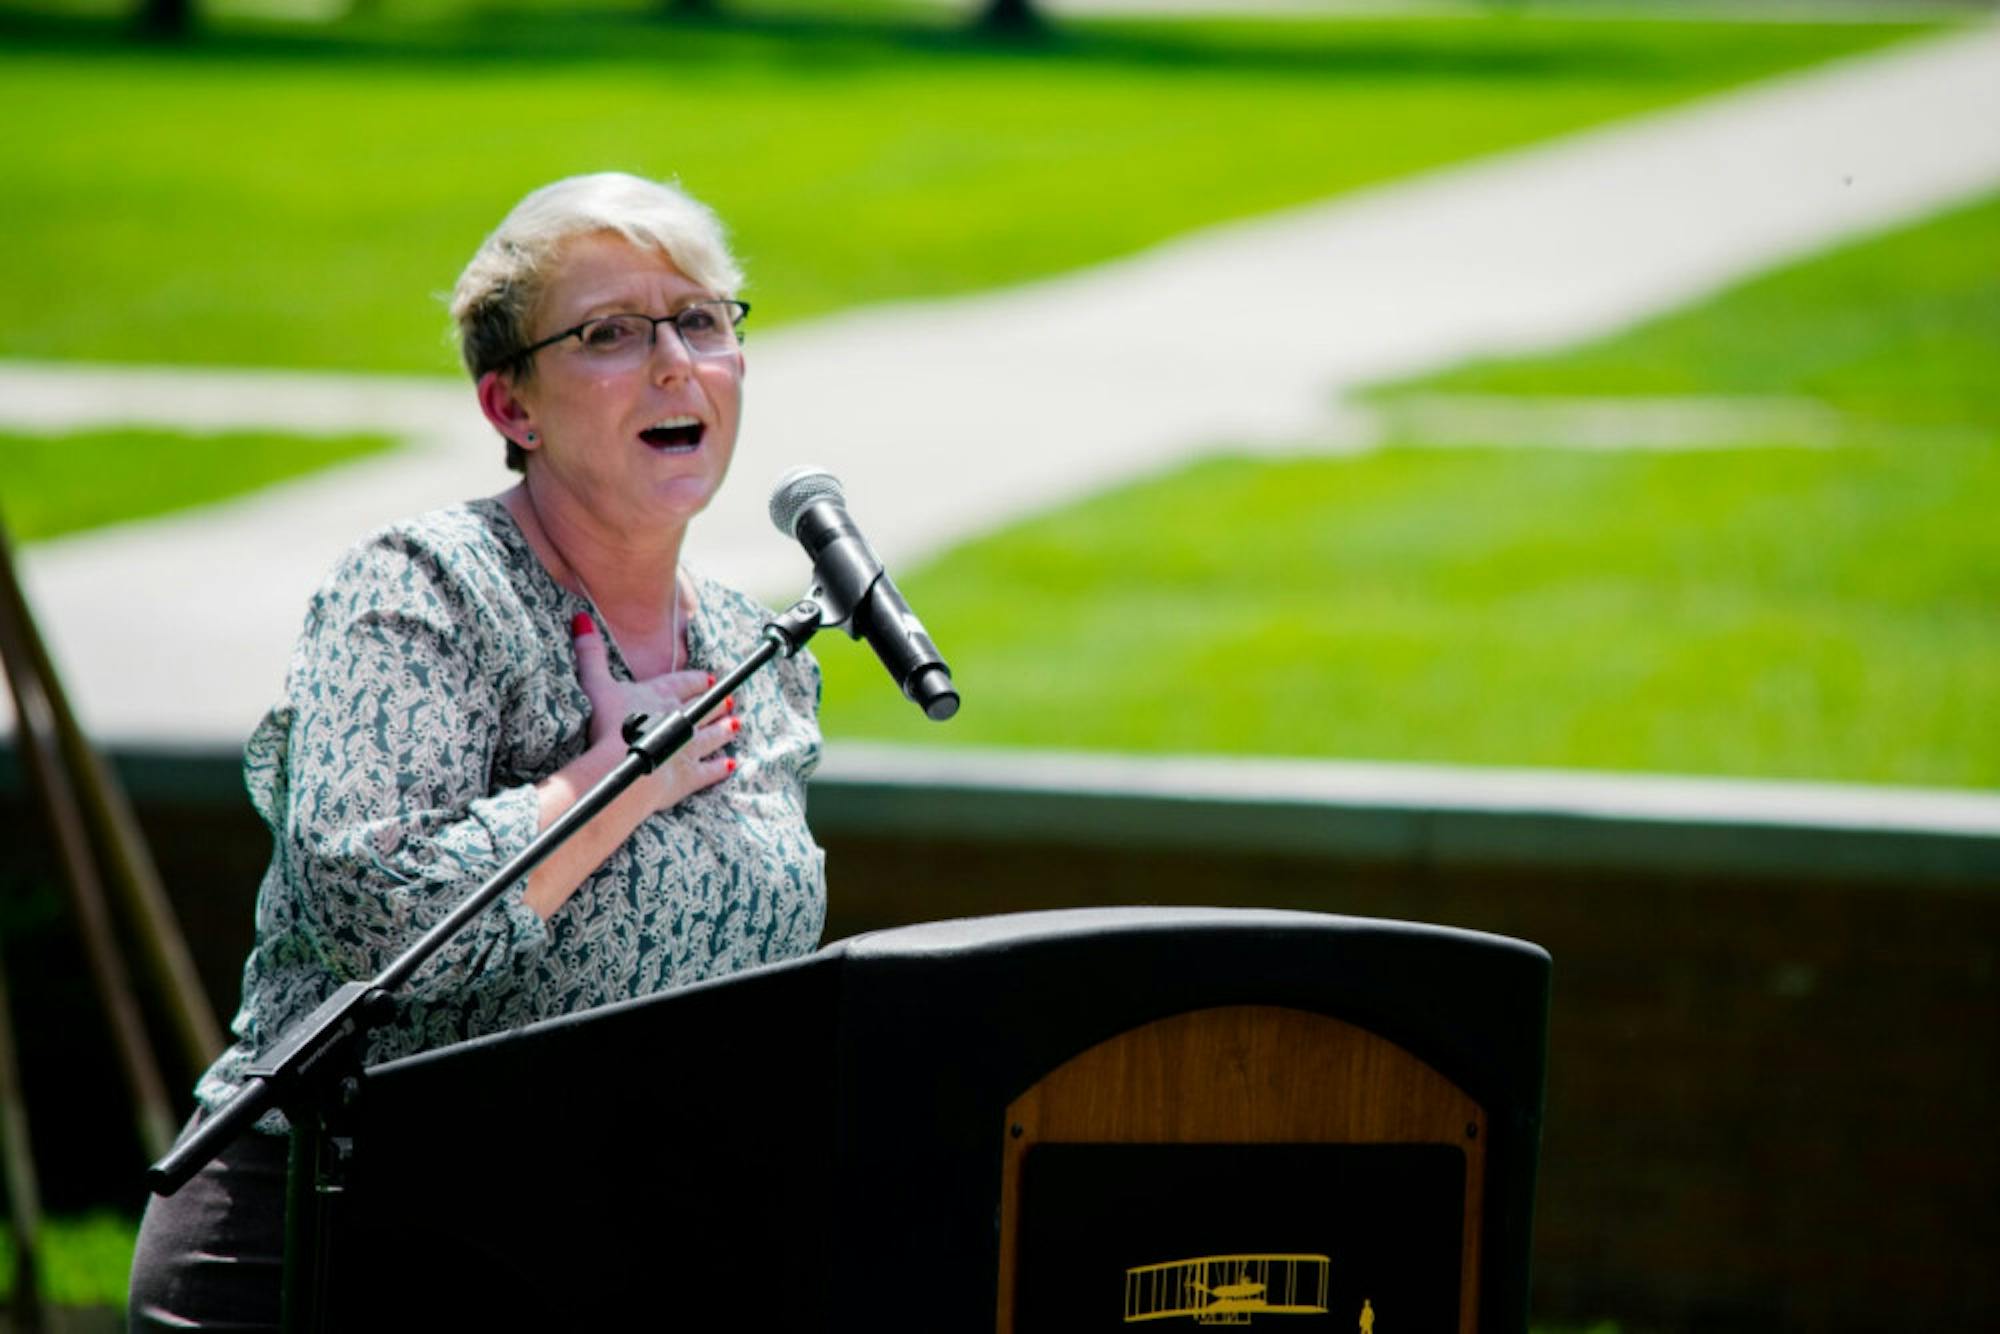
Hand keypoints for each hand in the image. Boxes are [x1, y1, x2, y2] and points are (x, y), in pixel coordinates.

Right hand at [571, 613, 737, 811]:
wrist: (620, 767)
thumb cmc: (606, 725)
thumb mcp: (596, 684)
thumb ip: (591, 653)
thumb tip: (581, 618)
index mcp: (661, 694)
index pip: (686, 682)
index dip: (698, 680)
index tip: (710, 679)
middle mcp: (682, 717)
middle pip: (706, 707)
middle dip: (717, 703)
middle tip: (730, 702)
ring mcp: (689, 746)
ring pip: (714, 735)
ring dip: (725, 729)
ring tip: (736, 725)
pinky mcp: (689, 776)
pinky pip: (710, 770)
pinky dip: (720, 767)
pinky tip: (730, 765)